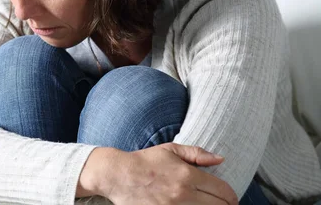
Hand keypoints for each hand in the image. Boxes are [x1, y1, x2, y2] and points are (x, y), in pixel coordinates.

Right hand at [77, 144, 238, 204]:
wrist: (118, 175)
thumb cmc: (144, 161)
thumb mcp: (170, 150)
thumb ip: (196, 153)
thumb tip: (220, 159)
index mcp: (187, 175)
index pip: (223, 190)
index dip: (232, 196)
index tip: (231, 198)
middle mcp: (183, 194)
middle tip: (226, 204)